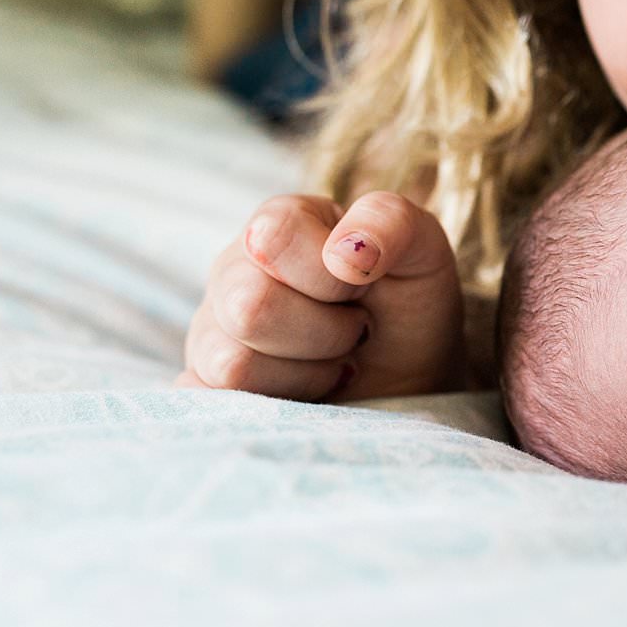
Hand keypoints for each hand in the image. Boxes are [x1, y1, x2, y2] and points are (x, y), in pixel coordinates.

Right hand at [177, 191, 465, 400]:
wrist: (410, 376)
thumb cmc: (407, 306)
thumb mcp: (422, 251)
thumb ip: (390, 222)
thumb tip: (343, 252)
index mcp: (279, 223)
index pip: (275, 235)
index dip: (333, 275)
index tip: (364, 284)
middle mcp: (232, 270)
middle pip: (250, 307)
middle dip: (326, 331)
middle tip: (354, 329)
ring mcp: (211, 329)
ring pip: (234, 364)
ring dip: (309, 373)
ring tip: (333, 359)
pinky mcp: (205, 384)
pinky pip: (218, 401)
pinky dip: (282, 404)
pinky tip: (308, 391)